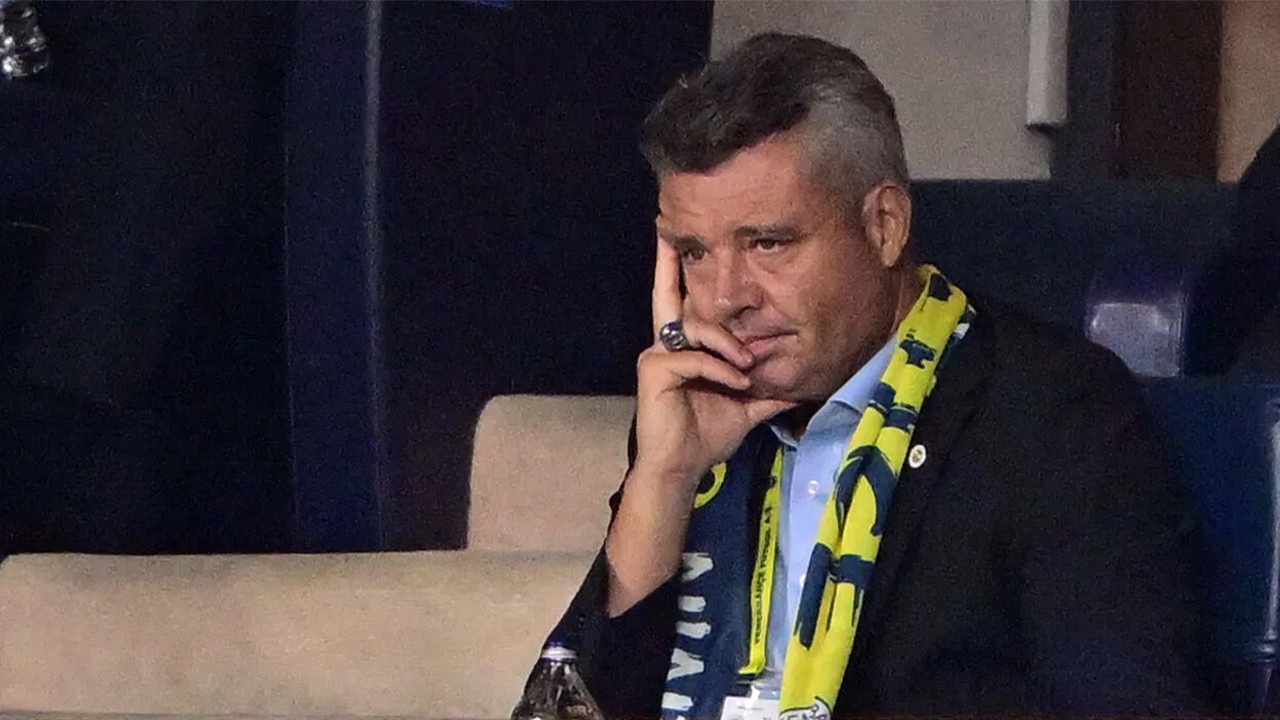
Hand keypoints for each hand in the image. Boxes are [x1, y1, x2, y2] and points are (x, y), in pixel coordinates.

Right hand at [633, 235, 796, 486]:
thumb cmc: (705, 438)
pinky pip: (694, 357)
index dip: (678, 275)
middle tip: (665, 229)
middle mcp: (666, 345)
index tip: (676, 245)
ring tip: (748, 367)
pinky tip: (737, 383)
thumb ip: (765, 390)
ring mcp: (656, 356)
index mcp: (684, 349)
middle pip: (668, 296)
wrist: (681, 468)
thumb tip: (797, 386)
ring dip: (729, 344)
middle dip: (667, 262)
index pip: (683, 306)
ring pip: (697, 328)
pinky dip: (719, 369)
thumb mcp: (744, 408)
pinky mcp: (654, 370)